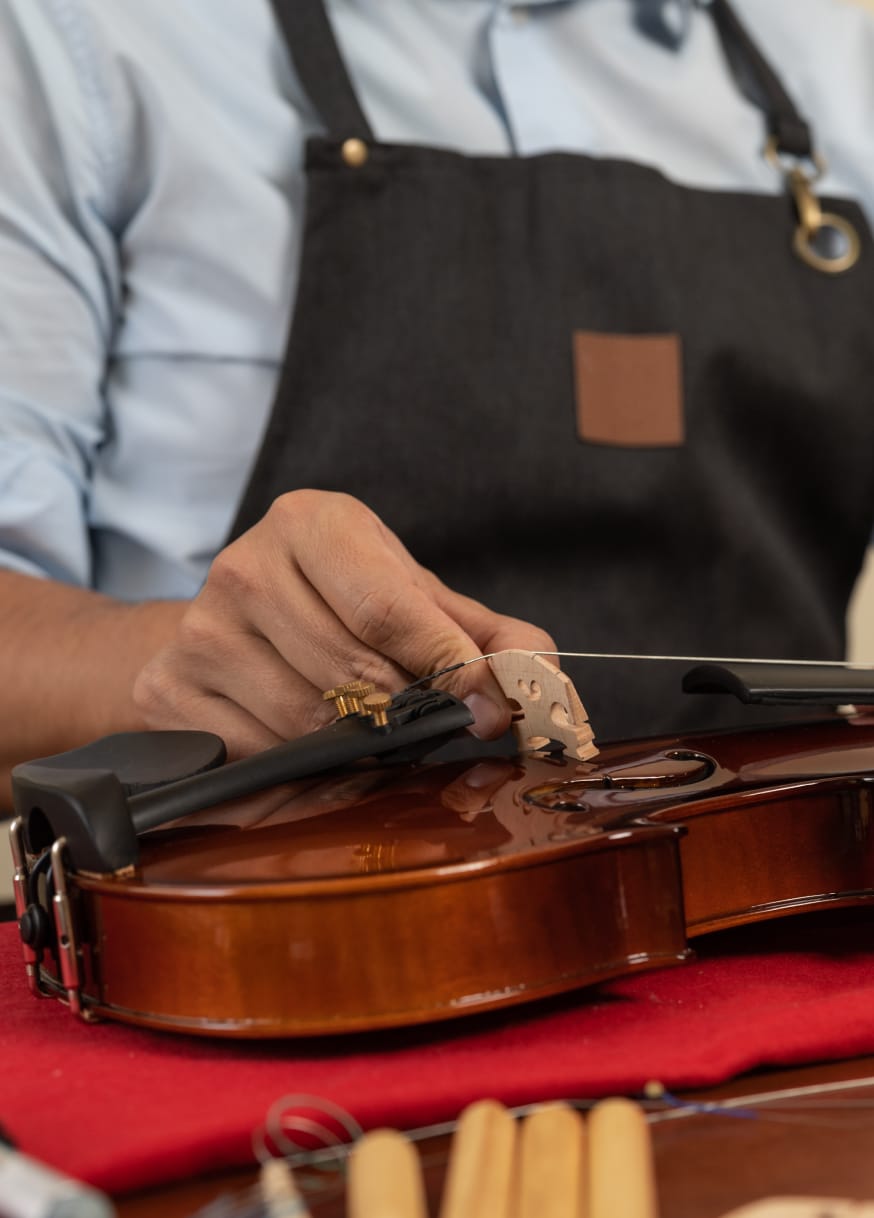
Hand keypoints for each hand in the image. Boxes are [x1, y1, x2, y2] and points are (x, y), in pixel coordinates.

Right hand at [133, 490, 554, 755]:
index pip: (388, 608)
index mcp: (311, 523)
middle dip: (407, 713)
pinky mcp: (167, 691)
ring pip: (308, 725)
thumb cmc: (341, 607)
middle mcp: (244, 566)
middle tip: (424, 722)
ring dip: (358, 747)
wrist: (235, 623)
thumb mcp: (419, 600)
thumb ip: (491, 636)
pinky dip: (303, 774)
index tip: (485, 704)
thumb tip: (538, 682)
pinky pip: (260, 761)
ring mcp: (198, 630)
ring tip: (369, 729)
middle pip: (353, 674)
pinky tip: (313, 749)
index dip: (447, 666)